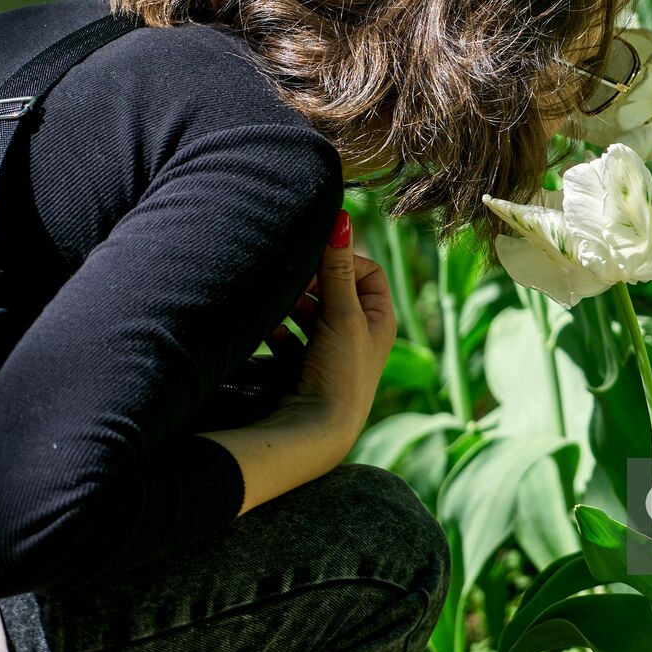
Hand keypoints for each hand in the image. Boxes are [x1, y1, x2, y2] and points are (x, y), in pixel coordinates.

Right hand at [267, 210, 395, 443]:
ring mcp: (333, 351)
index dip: (341, 262)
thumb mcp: (342, 315)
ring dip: (292, 306)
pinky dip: (280, 332)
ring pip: (310, 311)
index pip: (365, 269)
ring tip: (277, 308)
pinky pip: (291, 338)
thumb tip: (341, 218)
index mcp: (381, 318)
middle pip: (335, 289)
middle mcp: (362, 333)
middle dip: (312, 285)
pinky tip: (270, 333)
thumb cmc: (339, 373)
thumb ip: (337, 267)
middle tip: (292, 285)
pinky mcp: (307, 368)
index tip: (318, 268)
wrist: (316, 433)